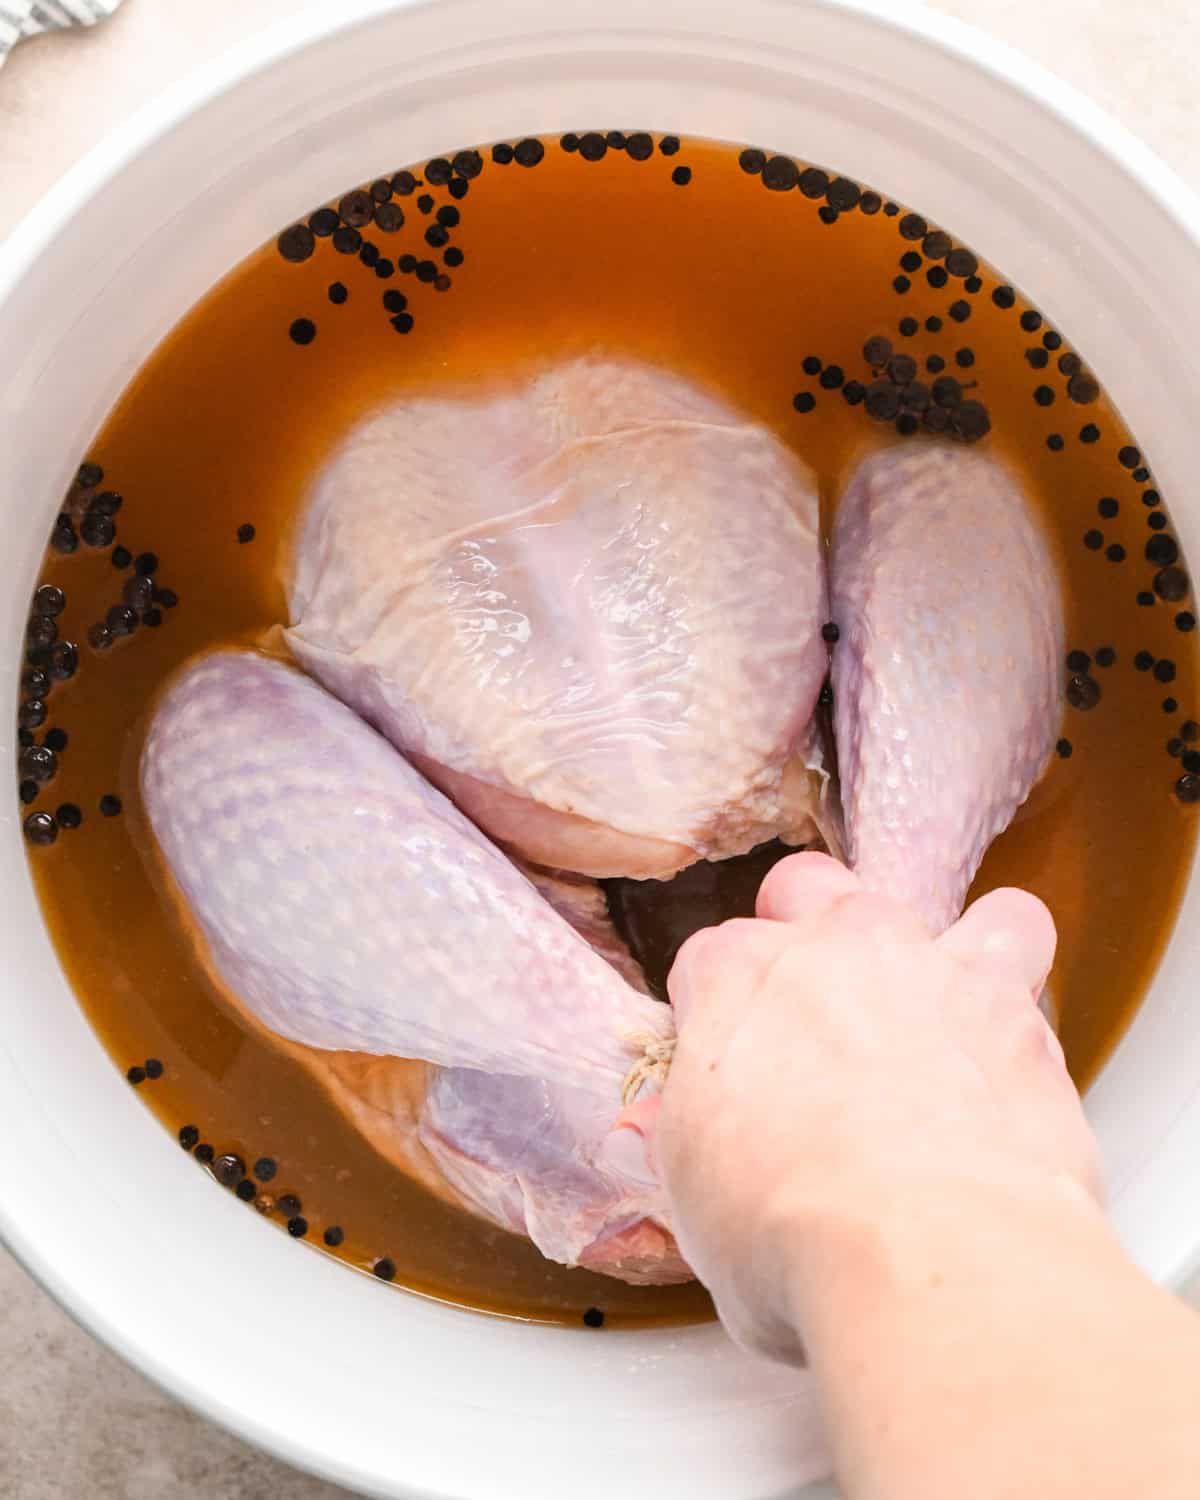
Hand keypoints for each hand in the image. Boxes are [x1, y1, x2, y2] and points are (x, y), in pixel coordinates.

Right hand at [652, 853, 1100, 1363]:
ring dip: (920, 954)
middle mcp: (825, 944)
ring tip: (927, 1020)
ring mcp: (920, 959)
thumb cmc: (791, 1233)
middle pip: (807, 894)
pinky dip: (1009, 977)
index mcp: (732, 978)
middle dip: (810, 936)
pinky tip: (1003, 1039)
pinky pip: (1015, 935)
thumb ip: (688, 1133)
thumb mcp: (694, 1196)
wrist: (925, 1250)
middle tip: (821, 1019)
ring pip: (918, 908)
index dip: (722, 1014)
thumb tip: (663, 1127)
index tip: (733, 1068)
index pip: (711, 962)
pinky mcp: (1006, 994)